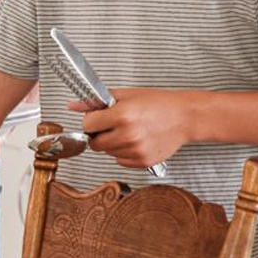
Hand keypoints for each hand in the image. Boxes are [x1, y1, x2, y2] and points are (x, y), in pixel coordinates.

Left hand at [73, 88, 191, 169]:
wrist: (185, 117)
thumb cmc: (158, 104)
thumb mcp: (127, 95)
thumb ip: (97, 101)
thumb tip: (73, 105)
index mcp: (122, 116)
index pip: (88, 125)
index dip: (91, 120)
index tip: (98, 117)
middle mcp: (129, 135)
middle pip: (95, 143)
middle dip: (99, 134)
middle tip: (112, 125)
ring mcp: (137, 151)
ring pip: (107, 153)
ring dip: (112, 143)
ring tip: (128, 131)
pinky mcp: (144, 161)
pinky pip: (120, 161)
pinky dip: (123, 153)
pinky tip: (136, 141)